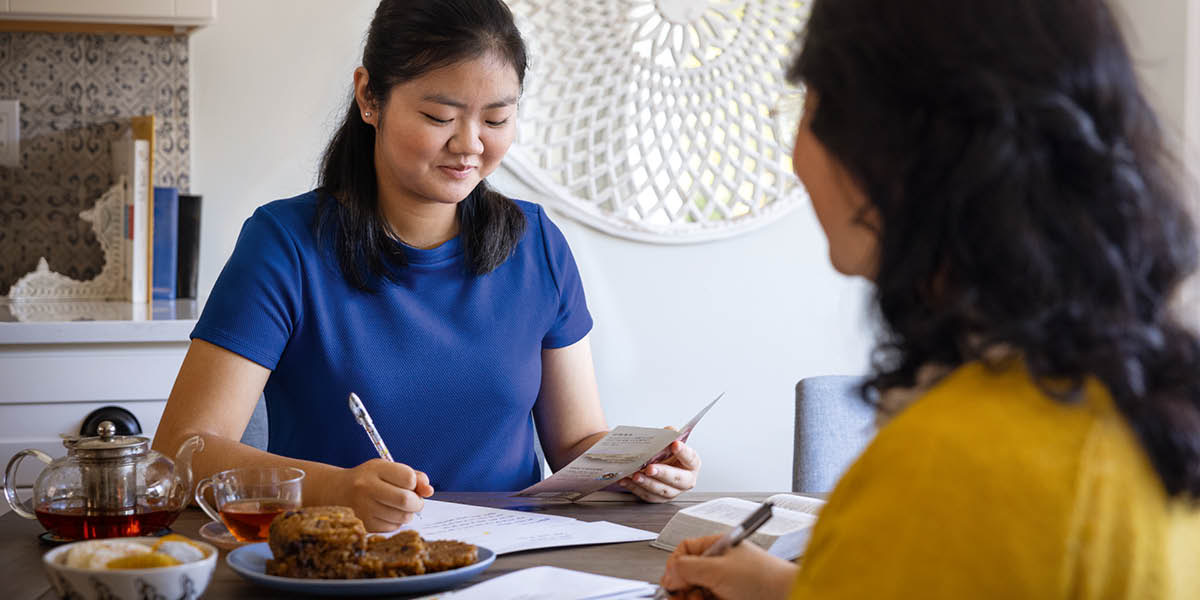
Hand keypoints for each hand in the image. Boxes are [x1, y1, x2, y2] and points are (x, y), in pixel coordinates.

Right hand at [334, 458, 434, 531]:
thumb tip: (429, 491)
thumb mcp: (393, 469)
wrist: (346, 488)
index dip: (415, 483)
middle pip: (405, 501)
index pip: (409, 479)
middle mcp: (367, 487)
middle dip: (417, 503)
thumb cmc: (376, 477)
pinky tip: (390, 513)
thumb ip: (416, 477)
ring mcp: (364, 507)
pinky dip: (398, 522)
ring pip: (402, 517)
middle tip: (415, 501)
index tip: (411, 484)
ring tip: (402, 507)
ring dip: (409, 513)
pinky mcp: (366, 523)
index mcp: (377, 469)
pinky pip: (393, 528)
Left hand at [619, 439, 699, 501]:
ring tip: (636, 475)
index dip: (683, 452)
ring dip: (647, 483)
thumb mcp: (670, 442)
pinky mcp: (659, 498)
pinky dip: (635, 488)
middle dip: (662, 473)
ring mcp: (673, 491)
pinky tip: (627, 480)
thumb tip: (669, 431)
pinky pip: (647, 495)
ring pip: (661, 490)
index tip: (675, 444)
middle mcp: (686, 480)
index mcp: (692, 464)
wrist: (662, 465)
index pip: (690, 458)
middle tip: (650, 468)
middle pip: (676, 479)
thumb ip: (670, 436)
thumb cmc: (668, 454)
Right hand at [660, 534, 798, 599]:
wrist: (786, 596)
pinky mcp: (728, 598)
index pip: (684, 550)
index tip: (670, 582)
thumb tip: (668, 573)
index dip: (674, 566)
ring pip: (694, 592)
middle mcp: (719, 564)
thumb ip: (687, 568)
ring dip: (691, 599)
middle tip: (683, 597)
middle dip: (682, 587)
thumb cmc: (763, 578)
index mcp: (716, 546)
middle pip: (687, 575)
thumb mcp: (718, 569)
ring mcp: (724, 583)